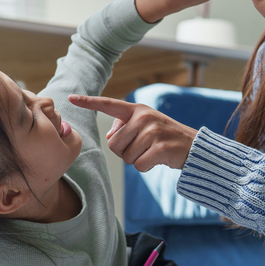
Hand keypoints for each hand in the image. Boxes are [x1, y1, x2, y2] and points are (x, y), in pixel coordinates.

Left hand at [67, 94, 196, 171]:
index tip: (70, 98)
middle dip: (126, 152)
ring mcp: (152, 131)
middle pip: (114, 145)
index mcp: (136, 110)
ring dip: (137, 160)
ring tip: (152, 152)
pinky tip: (158, 159)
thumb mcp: (146, 125)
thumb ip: (126, 127)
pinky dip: (146, 167)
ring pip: (126, 157)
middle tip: (144, 148)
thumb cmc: (165, 137)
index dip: (89, 102)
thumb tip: (111, 138)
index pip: (108, 105)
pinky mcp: (160, 147)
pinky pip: (138, 165)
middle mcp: (143, 117)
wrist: (194, 147)